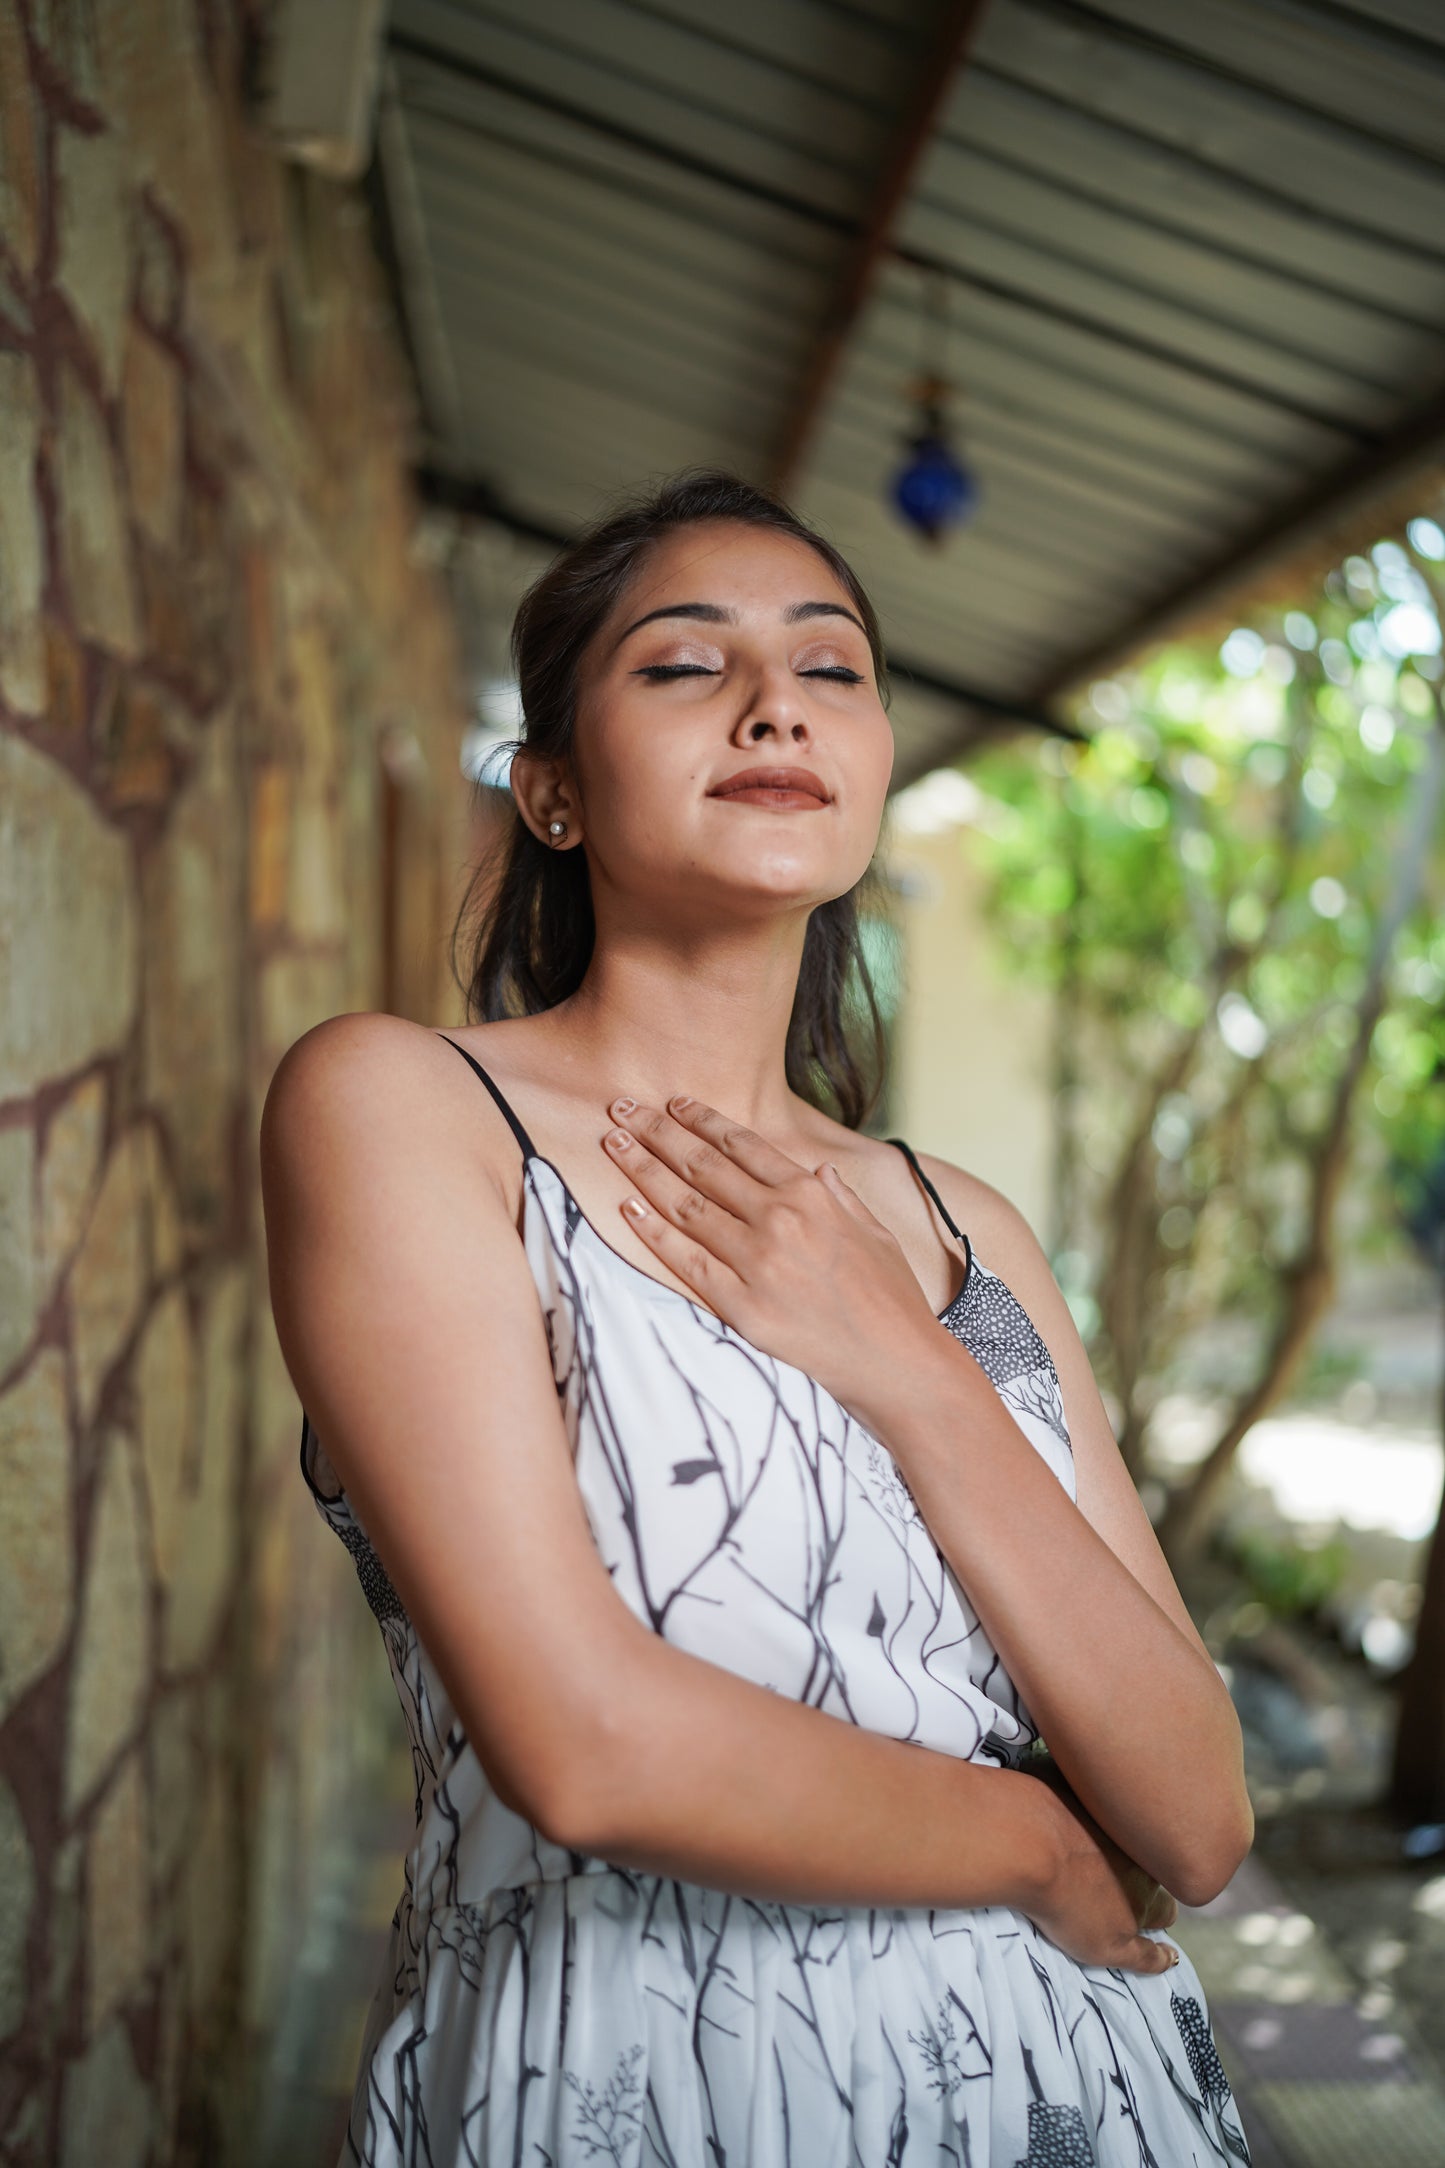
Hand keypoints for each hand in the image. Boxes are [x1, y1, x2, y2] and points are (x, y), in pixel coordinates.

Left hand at [598, 1094, 944, 1414]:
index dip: (702, 1120)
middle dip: (657, 1132)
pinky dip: (652, 1232)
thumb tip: (818, 1169)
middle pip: (702, 1165)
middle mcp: (780, 1219)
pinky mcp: (741, 1306)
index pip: (742, 1145)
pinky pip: (685, 1262)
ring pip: (684, 1205)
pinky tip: (627, 1208)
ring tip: (612, 1145)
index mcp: (812, 1195)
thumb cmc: (892, 1299)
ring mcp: (757, 1262)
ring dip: (643, 1170)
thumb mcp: (876, 1232)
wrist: (897, 1362)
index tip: (673, 1103)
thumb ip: (842, 1197)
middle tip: (621, 1110)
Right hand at [1023, 1763, 1180, 1974]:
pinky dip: (1158, 1959)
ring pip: (1161, 1911)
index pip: (1155, 1837)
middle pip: (1160, 1870)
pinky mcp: (1114, 1942)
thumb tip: (1087, 1750)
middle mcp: (1138, 1861)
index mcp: (1131, 1826)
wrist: (1031, 1843)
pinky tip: (1166, 1959)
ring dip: (1157, 1910)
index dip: (1147, 1839)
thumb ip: (1082, 1773)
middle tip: (1137, 1869)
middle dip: (1154, 1871)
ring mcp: (1130, 1904)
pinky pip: (1148, 1956)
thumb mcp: (1067, 1769)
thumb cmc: (1041, 1798)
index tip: (1135, 1835)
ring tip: (1149, 1912)